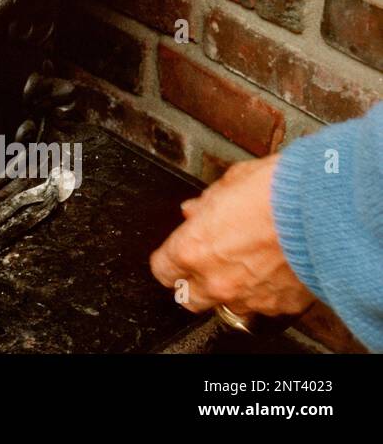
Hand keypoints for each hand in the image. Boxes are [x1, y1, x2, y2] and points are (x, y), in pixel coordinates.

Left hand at [149, 155, 314, 319]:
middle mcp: (216, 279)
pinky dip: (262, 292)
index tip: (175, 252)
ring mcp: (248, 296)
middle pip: (188, 296)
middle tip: (204, 263)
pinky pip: (261, 305)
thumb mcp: (229, 183)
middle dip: (192, 281)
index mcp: (193, 248)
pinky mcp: (280, 305)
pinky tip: (271, 271)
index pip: (162, 269)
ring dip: (228, 289)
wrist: (326, 210)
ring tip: (243, 266)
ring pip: (225, 305)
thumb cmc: (276, 190)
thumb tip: (195, 210)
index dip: (168, 259)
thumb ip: (205, 203)